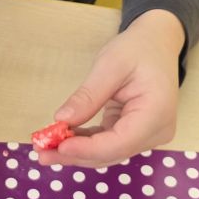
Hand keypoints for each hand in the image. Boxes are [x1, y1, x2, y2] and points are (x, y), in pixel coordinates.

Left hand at [36, 10, 184, 167]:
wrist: (156, 44)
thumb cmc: (137, 49)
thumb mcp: (110, 65)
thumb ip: (88, 95)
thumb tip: (61, 120)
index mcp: (156, 113)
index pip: (119, 142)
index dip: (87, 149)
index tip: (57, 146)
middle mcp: (156, 131)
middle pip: (112, 152)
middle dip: (76, 154)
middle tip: (41, 152)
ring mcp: (148, 135)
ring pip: (108, 153)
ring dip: (77, 152)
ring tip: (45, 150)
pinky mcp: (136, 133)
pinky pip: (108, 143)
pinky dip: (85, 143)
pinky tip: (62, 140)